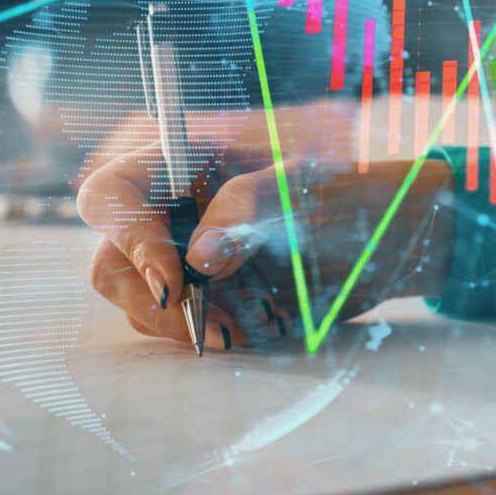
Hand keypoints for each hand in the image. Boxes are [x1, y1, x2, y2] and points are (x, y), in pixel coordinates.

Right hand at [76, 141, 454, 349]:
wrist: (384, 234)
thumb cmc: (343, 187)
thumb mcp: (300, 183)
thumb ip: (247, 206)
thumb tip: (198, 260)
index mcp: (178, 160)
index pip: (110, 195)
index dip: (127, 238)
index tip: (176, 280)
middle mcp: (167, 209)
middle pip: (112, 263)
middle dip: (159, 303)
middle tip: (214, 326)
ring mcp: (180, 255)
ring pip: (144, 304)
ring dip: (192, 325)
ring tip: (257, 321)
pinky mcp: (202, 294)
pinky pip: (181, 326)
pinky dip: (217, 333)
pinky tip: (266, 322)